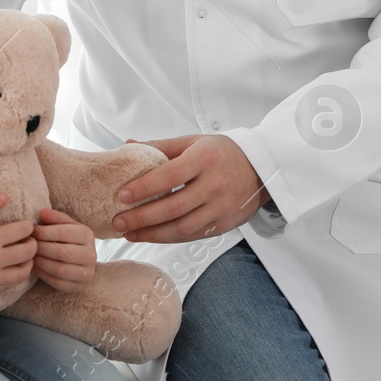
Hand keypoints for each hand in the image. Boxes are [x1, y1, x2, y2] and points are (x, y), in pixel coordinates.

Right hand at [0, 192, 36, 295]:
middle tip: (28, 239)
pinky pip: (11, 283)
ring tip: (24, 254)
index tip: (25, 226)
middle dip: (32, 243)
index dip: (27, 227)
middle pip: (28, 251)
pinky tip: (13, 266)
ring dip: (28, 261)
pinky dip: (17, 274)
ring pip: (24, 271)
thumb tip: (6, 197)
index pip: (23, 231)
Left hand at [30, 208, 96, 292]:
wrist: (82, 261)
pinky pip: (57, 283)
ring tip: (30, 257)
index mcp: (88, 235)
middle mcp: (91, 255)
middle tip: (29, 246)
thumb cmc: (70, 239)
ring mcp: (87, 273)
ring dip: (41, 263)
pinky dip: (43, 275)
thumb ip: (55, 218)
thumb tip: (42, 212)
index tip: (32, 232)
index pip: (64, 233)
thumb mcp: (66, 225)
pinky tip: (35, 268)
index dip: (45, 232)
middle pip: (61, 252)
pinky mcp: (79, 287)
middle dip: (41, 249)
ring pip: (59, 270)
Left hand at [112, 134, 267, 242]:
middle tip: (118, 222)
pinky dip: (170, 238)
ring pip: (182, 227)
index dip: (145, 187)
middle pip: (173, 207)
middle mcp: (214, 185)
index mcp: (204, 159)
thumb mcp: (193, 142)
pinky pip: (193, 235)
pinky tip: (152, 236)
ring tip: (130, 234)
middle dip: (142, 218)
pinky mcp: (224, 224)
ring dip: (152, 234)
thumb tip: (127, 145)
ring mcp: (221, 207)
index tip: (123, 195)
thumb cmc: (222, 153)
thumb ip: (160, 146)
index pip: (170, 176)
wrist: (262, 168)